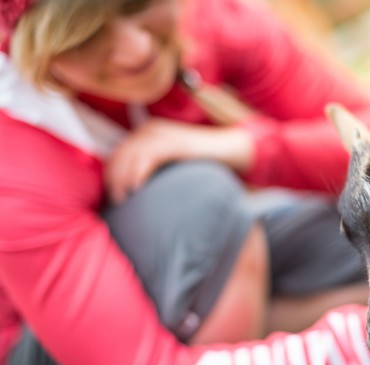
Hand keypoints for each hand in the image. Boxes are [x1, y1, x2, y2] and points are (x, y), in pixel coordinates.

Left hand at [105, 118, 252, 203]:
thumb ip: (153, 166)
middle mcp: (151, 129)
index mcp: (147, 132)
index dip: (111, 173)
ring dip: (123, 178)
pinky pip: (149, 157)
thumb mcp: (171, 160)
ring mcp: (163, 134)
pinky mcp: (175, 143)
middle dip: (114, 177)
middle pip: (121, 153)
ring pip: (131, 155)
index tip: (112, 193)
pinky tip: (137, 187)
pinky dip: (138, 172)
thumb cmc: (200, 160)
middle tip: (117, 200)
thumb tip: (133, 187)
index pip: (119, 151)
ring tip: (124, 198)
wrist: (228, 148)